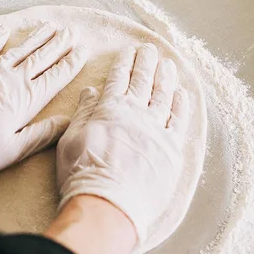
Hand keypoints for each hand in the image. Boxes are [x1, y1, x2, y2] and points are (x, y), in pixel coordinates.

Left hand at [0, 23, 87, 174]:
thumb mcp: (12, 150)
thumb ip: (41, 135)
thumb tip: (67, 121)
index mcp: (25, 101)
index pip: (55, 78)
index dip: (70, 64)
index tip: (82, 51)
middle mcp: (12, 80)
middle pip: (41, 58)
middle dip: (59, 45)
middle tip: (73, 32)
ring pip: (19, 49)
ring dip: (36, 37)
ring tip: (50, 26)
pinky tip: (7, 30)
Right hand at [56, 43, 188, 243]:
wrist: (107, 204)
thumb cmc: (82, 174)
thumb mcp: (70, 138)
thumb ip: (83, 113)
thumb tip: (90, 91)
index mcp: (109, 109)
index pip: (118, 79)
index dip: (124, 62)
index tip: (129, 50)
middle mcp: (135, 114)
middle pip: (143, 82)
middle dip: (146, 62)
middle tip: (150, 49)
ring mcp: (156, 130)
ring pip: (164, 96)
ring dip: (166, 78)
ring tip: (168, 64)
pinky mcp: (171, 149)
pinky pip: (179, 121)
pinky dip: (182, 105)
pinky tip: (182, 94)